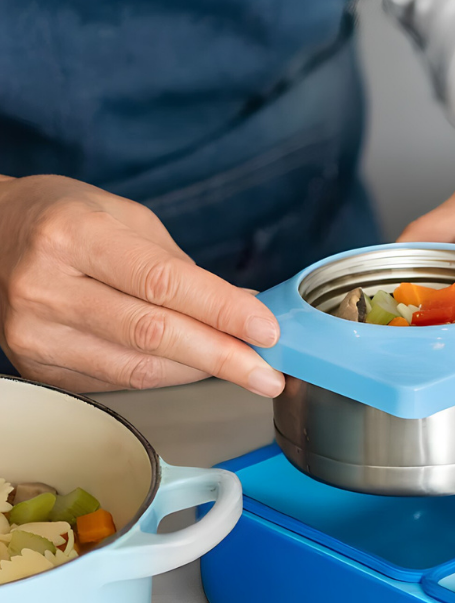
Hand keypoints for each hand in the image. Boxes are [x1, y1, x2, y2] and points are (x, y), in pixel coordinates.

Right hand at [0, 174, 284, 395]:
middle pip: (153, 335)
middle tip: (269, 374)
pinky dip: (167, 376)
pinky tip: (193, 367)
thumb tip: (248, 310)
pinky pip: (121, 382)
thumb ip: (185, 270)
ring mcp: (37, 333)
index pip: (162, 283)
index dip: (222, 311)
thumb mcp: (126, 220)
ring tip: (244, 369)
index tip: (268, 331)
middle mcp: (46, 287)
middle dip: (223, 358)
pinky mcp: (40, 367)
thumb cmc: (65, 221)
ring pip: (140, 369)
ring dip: (201, 372)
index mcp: (72, 235)